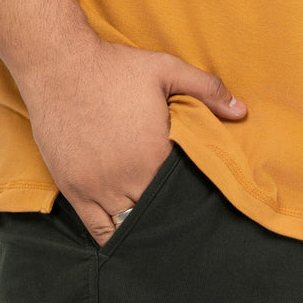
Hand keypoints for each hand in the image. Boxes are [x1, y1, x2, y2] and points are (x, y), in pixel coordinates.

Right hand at [16, 38, 246, 245]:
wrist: (60, 66)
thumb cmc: (115, 67)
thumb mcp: (167, 69)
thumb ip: (207, 89)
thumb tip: (242, 111)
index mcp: (154, 153)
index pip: (183, 190)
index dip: (194, 195)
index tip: (201, 196)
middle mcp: (127, 177)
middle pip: (158, 213)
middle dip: (172, 215)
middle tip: (184, 217)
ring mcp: (97, 187)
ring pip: (129, 226)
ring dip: (145, 227)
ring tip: (160, 228)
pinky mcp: (73, 189)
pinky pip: (97, 229)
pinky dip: (113, 236)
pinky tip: (127, 236)